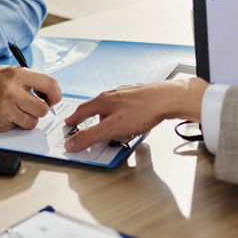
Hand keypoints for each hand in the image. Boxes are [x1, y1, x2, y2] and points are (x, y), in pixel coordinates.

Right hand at [0, 66, 61, 132]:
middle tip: (32, 107)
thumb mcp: (6, 72)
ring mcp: (6, 109)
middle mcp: (12, 92)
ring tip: (15, 111)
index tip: (52, 98)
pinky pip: (17, 128)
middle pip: (43, 109)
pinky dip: (14, 124)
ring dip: (27, 119)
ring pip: (32, 122)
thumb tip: (47, 92)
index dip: (55, 94)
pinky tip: (3, 115)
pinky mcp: (0, 124)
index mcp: (17, 75)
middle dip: (41, 110)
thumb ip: (26, 80)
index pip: (50, 84)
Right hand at [63, 78, 207, 152]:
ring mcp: (127, 94)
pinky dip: (124, 116)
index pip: (82, 111)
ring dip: (109, 118)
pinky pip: (126, 107)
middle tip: (88, 127)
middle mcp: (113, 95)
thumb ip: (90, 136)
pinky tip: (131, 122)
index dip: (74, 119)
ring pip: (112, 107)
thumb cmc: (143, 110)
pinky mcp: (140, 96)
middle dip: (92, 119)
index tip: (69, 124)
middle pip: (96, 107)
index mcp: (103, 101)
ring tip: (112, 129)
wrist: (168, 99)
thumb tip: (71, 143)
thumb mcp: (112, 129)